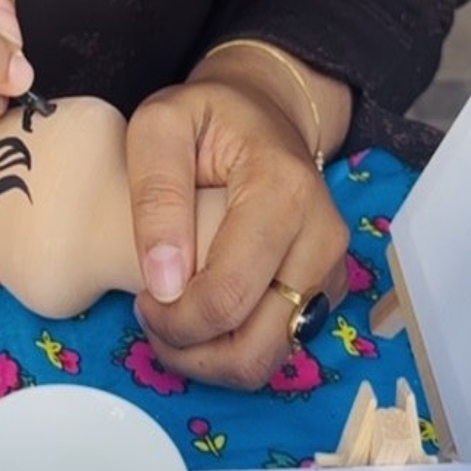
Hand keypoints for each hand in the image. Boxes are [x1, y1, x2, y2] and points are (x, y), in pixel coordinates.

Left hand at [125, 57, 350, 389]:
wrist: (264, 110)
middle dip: (189, 350)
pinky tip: (199, 317)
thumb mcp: (161, 123)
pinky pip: (277, 347)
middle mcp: (320, 239)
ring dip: (208, 360)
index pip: (229, 295)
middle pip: (255, 346)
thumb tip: (164, 282)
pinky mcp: (323, 291)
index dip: (174, 318)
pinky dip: (231, 350)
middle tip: (150, 317)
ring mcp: (328, 270)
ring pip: (268, 359)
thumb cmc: (209, 114)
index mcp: (283, 193)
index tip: (142, 295)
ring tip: (169, 321)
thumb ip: (157, 194)